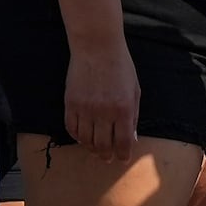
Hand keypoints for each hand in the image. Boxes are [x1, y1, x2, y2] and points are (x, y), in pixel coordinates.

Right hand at [62, 37, 140, 161]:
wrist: (96, 47)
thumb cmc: (120, 66)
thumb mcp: (134, 91)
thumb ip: (133, 115)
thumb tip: (131, 137)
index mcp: (123, 109)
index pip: (122, 142)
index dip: (122, 154)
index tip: (122, 158)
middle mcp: (104, 112)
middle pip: (103, 145)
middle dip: (106, 155)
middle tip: (107, 158)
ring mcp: (85, 108)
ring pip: (86, 140)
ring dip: (91, 148)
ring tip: (95, 149)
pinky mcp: (71, 103)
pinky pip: (71, 128)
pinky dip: (77, 136)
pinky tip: (82, 137)